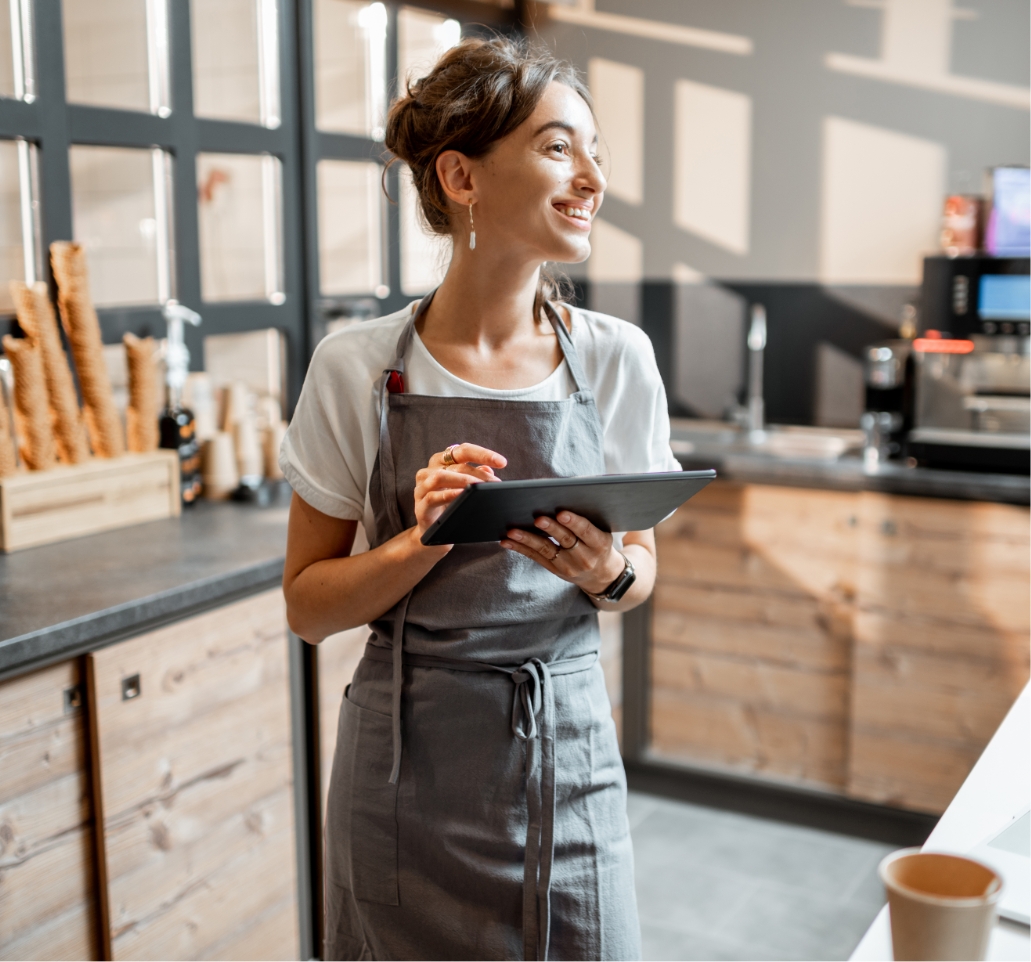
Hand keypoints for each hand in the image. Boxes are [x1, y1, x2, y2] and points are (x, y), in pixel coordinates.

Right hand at [413, 443, 506, 541]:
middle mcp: (429, 471)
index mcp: (442, 462)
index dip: (483, 454)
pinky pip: (432, 497)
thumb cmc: (451, 506)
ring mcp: (422, 488)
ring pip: (440, 477)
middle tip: (496, 484)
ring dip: (463, 481)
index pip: (463, 451)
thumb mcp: (466, 490)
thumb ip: (476, 477)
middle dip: (479, 474)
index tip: (502, 462)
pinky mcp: (420, 506)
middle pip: (456, 466)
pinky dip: (448, 495)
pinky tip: (461, 495)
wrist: (434, 533)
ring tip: (480, 489)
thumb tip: (490, 469)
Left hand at [501, 510, 624, 595]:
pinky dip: (520, 548)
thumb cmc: (599, 543)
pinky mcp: (555, 570)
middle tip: (537, 518)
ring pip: (546, 550)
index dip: (574, 522)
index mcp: (600, 543)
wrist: (601, 575)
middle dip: (551, 529)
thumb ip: (588, 514)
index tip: (562, 513)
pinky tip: (507, 541)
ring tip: (513, 531)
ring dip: (528, 539)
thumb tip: (569, 487)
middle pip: (565, 540)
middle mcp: (585, 557)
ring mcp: (568, 566)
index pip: (586, 531)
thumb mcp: (602, 531)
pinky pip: (536, 558)